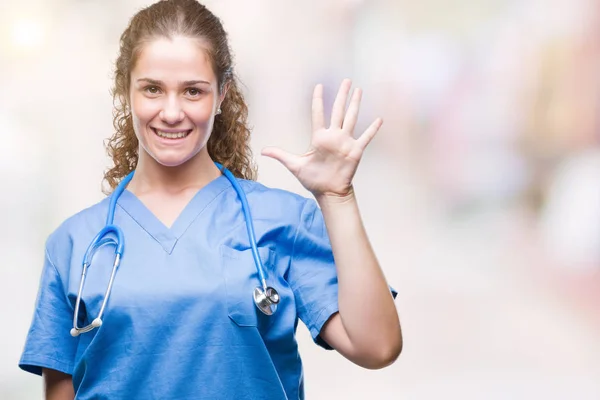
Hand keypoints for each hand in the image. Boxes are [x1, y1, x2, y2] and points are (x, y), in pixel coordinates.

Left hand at [261, 79, 382, 199]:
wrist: (328, 192)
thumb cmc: (313, 179)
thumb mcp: (294, 165)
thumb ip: (281, 155)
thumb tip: (263, 151)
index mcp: (319, 137)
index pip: (318, 114)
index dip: (318, 99)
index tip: (319, 86)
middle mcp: (333, 136)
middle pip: (338, 111)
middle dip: (342, 95)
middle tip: (347, 80)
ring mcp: (345, 142)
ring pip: (351, 118)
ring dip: (355, 104)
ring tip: (359, 90)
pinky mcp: (355, 151)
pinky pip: (365, 137)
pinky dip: (372, 129)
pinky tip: (379, 119)